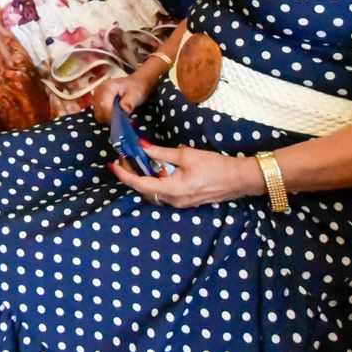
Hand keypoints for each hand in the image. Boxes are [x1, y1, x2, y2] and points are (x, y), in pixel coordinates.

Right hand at [89, 67, 161, 127]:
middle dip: (110, 118)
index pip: (103, 105)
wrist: (135, 84)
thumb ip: (129, 103)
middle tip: (123, 119)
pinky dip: (106, 117)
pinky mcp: (97, 101)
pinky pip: (99, 113)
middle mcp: (98, 90)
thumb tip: (123, 111)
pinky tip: (115, 114)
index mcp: (107, 87)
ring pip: (98, 114)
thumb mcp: (136, 94)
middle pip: (99, 111)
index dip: (111, 116)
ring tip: (120, 116)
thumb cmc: (136, 88)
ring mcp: (96, 96)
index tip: (121, 122)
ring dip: (108, 118)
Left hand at [108, 142, 264, 207]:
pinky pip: (162, 194)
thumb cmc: (215, 165)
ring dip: (141, 180)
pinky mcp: (185, 202)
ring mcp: (180, 204)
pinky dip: (152, 183)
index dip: (124, 175)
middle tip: (121, 161)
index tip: (113, 165)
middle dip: (130, 176)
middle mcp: (174, 201)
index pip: (140, 184)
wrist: (238, 179)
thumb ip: (162, 153)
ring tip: (133, 164)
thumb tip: (142, 146)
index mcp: (173, 190)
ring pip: (152, 194)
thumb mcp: (186, 155)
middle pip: (144, 191)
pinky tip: (150, 172)